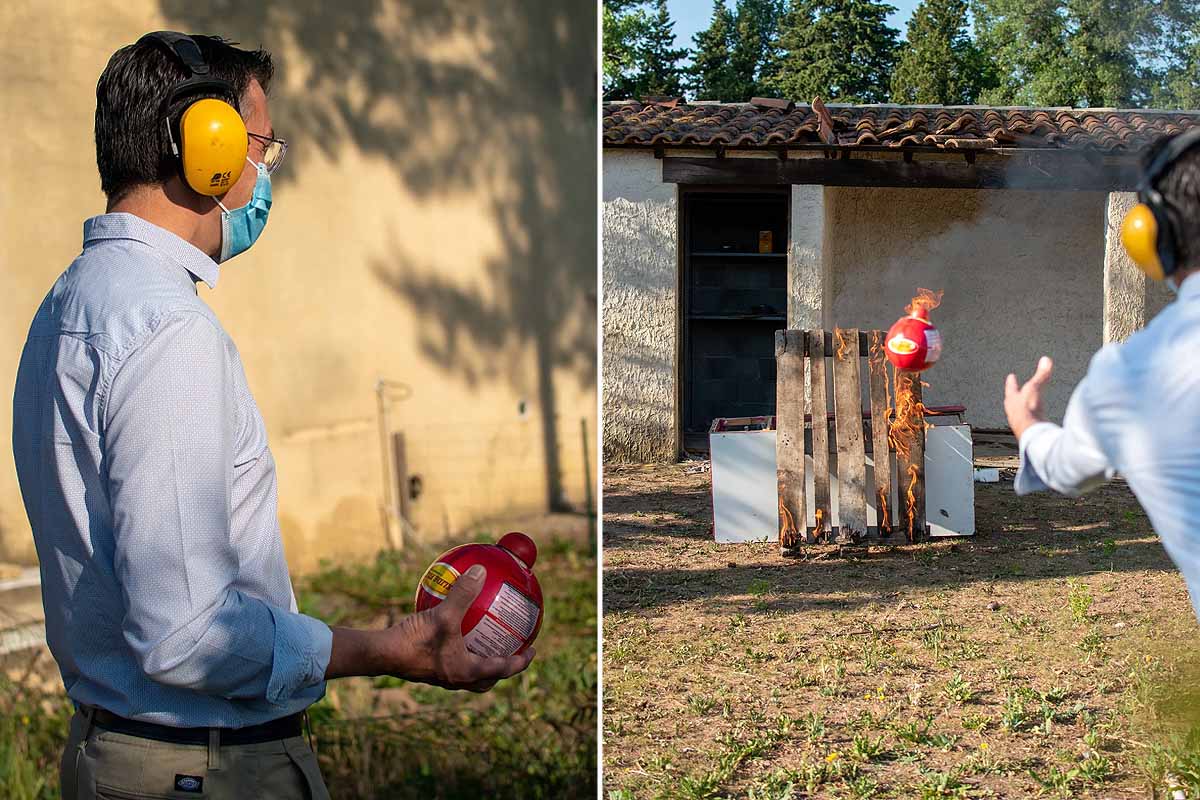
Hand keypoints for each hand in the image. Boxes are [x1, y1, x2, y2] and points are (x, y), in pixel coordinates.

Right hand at [380, 564, 534, 691]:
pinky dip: (458, 648)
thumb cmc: (415, 641)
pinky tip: (454, 628)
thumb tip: (480, 571)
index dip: (520, 661)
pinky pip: (450, 660)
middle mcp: (456, 678)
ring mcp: (441, 675)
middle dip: (501, 668)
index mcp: (467, 672)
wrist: (382, 655)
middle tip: (512, 652)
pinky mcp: (427, 668)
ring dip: (480, 661)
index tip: (532, 651)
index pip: (503, 670)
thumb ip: (464, 594)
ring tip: (486, 643)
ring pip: (469, 673)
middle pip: (487, 679)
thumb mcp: (444, 615)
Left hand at [1004, 356, 1052, 440]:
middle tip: (1014, 393)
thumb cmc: (1028, 410)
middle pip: (1012, 402)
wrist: (1031, 432)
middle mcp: (1012, 411)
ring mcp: (1019, 422)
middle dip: (1014, 396)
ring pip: (1018, 413)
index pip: (1011, 388)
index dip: (1012, 382)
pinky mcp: (1028, 431)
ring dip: (1021, 409)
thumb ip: (1041, 375)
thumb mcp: (1035, 388)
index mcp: (1012, 399)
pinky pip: (1028, 422)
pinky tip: (1036, 421)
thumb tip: (1045, 360)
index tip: (1011, 376)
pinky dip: (1031, 419)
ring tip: (1025, 407)